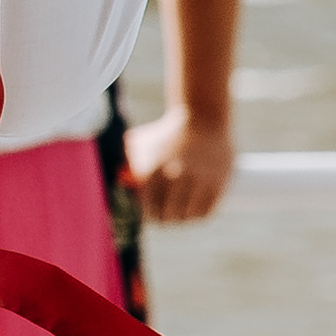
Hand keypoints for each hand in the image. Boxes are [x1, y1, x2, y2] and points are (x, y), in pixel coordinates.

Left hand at [127, 107, 235, 223]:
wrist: (202, 117)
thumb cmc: (166, 133)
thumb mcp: (139, 144)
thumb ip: (126, 164)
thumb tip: (118, 186)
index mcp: (152, 172)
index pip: (146, 210)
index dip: (147, 215)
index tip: (149, 214)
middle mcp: (175, 179)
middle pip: (167, 217)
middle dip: (164, 218)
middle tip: (166, 214)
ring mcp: (198, 183)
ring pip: (187, 217)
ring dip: (182, 218)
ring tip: (181, 212)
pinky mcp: (217, 184)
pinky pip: (205, 213)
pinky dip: (198, 215)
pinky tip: (194, 211)